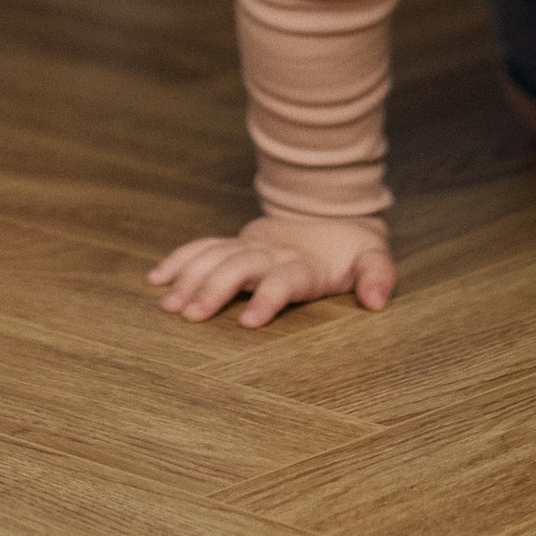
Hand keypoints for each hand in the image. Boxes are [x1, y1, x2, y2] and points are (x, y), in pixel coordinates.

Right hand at [148, 214, 396, 329]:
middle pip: (239, 268)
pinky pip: (202, 247)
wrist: (328, 213)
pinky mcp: (234, 243)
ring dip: (190, 277)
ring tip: (168, 305)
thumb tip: (377, 301)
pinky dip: (179, 260)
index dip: (267, 298)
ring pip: (215, 256)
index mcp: (304, 265)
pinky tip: (156, 279)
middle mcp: (271, 254)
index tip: (248, 322)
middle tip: (190, 316)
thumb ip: (378, 276)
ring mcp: (249, 246)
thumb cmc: (349, 249)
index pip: (284, 280)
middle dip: (214, 290)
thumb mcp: (373, 258)